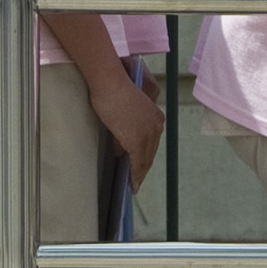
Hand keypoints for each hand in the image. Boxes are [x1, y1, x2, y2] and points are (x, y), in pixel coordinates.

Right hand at [88, 60, 165, 187]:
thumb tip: (122, 149)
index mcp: (156, 116)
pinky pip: (137, 163)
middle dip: (143, 168)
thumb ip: (127, 130)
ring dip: (139, 174)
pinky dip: (135, 175)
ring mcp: (148, 133)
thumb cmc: (113, 91)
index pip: (152, 143)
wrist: (110, 83)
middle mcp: (157, 125)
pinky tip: (131, 182)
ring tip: (133, 184)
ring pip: (145, 160)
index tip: (141, 168)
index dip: (146, 157)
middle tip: (136, 181)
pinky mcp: (138, 140)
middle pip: (150, 153)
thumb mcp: (124, 113)